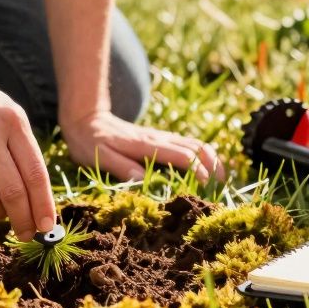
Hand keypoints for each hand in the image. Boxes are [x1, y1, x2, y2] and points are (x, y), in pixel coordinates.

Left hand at [60, 110, 223, 182]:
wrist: (86, 118)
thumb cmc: (90, 142)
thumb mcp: (99, 157)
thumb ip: (121, 167)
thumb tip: (143, 180)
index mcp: (146, 145)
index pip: (182, 156)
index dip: (198, 171)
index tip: (207, 188)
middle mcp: (158, 138)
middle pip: (196, 148)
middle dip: (213, 167)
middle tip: (222, 189)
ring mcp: (161, 137)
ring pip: (196, 143)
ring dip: (212, 160)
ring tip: (222, 180)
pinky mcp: (160, 139)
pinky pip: (189, 144)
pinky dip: (204, 155)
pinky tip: (207, 169)